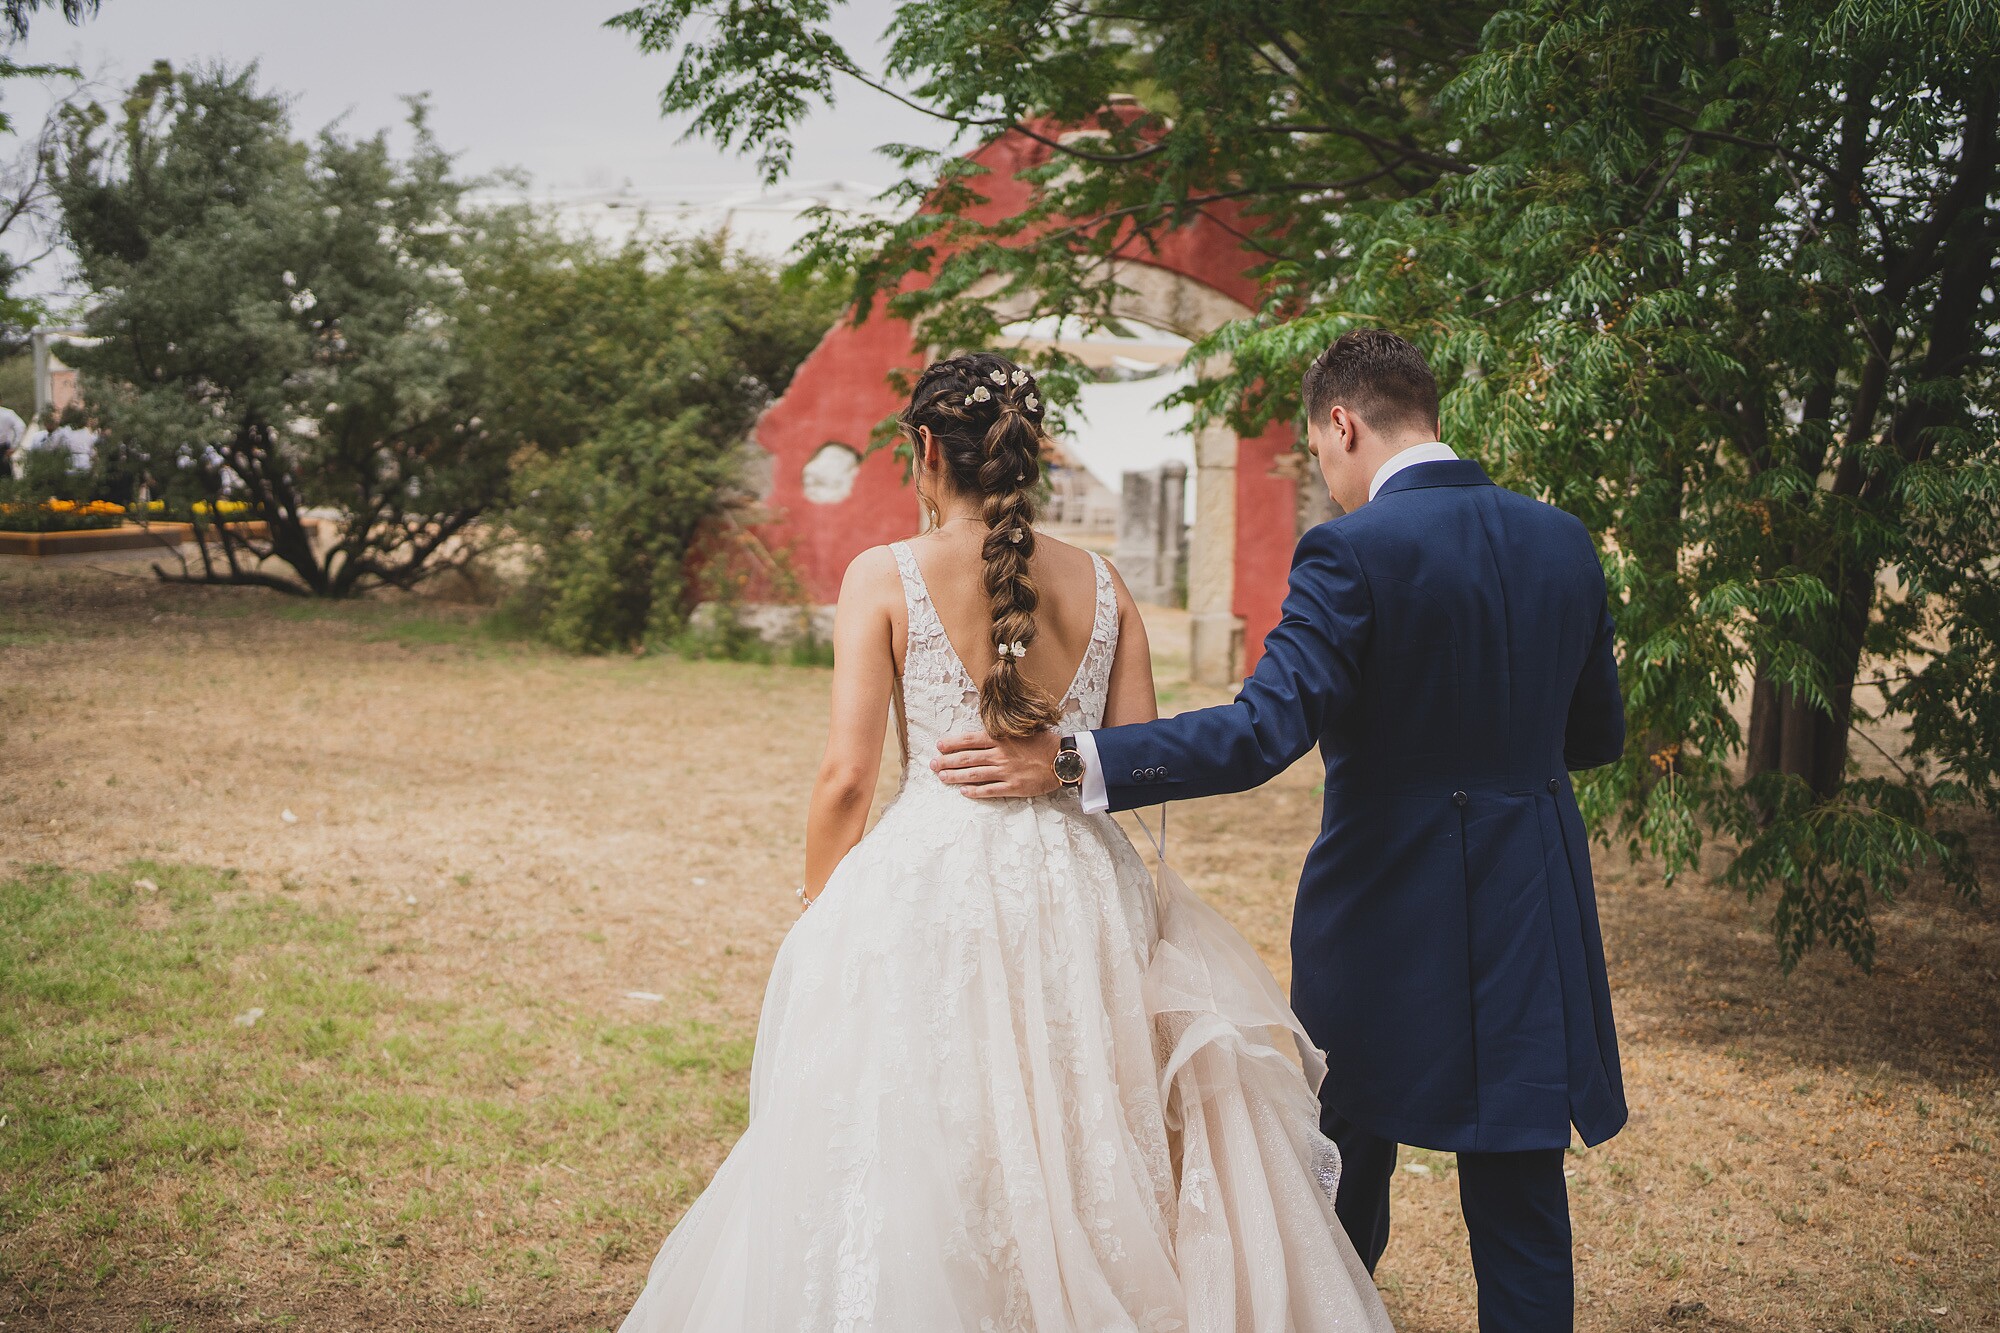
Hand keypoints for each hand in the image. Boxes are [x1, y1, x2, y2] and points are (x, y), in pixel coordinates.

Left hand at [932, 728, 1060, 798]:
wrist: (1063, 759)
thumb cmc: (1045, 742)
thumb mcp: (1023, 729)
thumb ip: (1004, 730)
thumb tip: (988, 729)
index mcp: (1001, 738)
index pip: (969, 740)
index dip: (952, 744)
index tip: (939, 746)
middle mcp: (1000, 755)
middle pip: (966, 758)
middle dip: (946, 762)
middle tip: (932, 765)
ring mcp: (1006, 772)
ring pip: (974, 774)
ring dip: (956, 777)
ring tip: (942, 778)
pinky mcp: (1013, 786)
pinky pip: (989, 790)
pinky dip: (975, 791)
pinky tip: (963, 792)